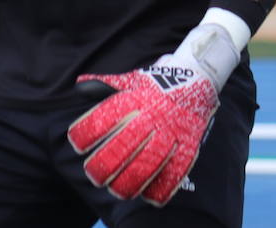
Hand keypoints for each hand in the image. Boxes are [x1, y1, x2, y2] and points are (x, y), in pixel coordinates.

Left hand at [66, 23, 238, 205]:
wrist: (196, 79)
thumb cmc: (155, 85)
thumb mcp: (130, 81)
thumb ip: (105, 86)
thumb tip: (80, 87)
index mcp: (133, 99)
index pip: (104, 118)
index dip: (87, 133)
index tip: (78, 145)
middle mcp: (151, 115)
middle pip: (124, 145)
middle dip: (105, 165)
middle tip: (94, 175)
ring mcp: (171, 131)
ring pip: (148, 162)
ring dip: (130, 181)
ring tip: (116, 191)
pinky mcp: (189, 143)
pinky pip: (177, 170)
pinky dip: (163, 187)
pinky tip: (149, 197)